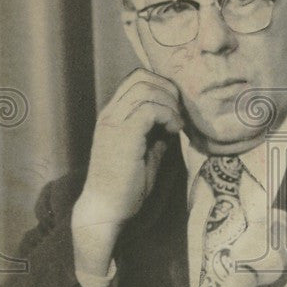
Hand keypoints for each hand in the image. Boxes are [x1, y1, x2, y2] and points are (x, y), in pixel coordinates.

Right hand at [72, 68, 184, 276]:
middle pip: (142, 77)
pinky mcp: (123, 135)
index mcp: (113, 114)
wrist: (106, 210)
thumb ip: (157, 130)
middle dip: (169, 90)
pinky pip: (150, 109)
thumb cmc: (127, 185)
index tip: (176, 108)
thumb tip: (177, 117)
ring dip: (170, 104)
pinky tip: (174, 132)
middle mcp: (110, 113)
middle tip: (179, 115)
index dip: (162, 85)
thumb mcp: (147, 150)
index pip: (136, 78)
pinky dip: (168, 115)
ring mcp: (114, 122)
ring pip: (147, 89)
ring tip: (177, 126)